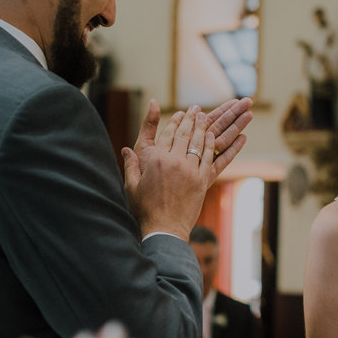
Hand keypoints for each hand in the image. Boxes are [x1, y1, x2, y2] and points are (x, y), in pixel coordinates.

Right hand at [122, 99, 252, 238]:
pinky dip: (210, 144)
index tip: (179, 113)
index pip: (166, 134)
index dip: (174, 122)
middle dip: (190, 119)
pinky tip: (212, 136)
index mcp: (155, 160)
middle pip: (183, 134)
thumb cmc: (145, 210)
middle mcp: (173, 161)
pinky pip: (208, 157)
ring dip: (202, 127)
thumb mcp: (131, 186)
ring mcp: (190, 170)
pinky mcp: (202, 180)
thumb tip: (125, 149)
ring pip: (197, 142)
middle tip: (195, 109)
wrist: (165, 228)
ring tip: (205, 117)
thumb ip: (130, 165)